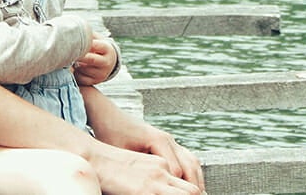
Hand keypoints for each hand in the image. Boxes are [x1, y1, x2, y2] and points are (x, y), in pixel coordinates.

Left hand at [73, 36, 117, 85]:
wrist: (107, 62)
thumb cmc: (97, 47)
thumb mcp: (96, 39)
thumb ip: (88, 35)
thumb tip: (73, 29)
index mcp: (107, 49)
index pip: (95, 45)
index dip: (85, 44)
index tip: (75, 41)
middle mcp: (106, 62)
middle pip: (90, 59)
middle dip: (79, 55)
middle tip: (69, 52)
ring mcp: (101, 74)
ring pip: (83, 69)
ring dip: (75, 64)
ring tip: (73, 58)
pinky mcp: (94, 81)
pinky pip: (81, 78)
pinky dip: (75, 73)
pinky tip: (75, 67)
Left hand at [81, 86, 205, 192]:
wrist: (108, 117)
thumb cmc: (111, 134)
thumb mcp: (122, 155)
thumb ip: (137, 171)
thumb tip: (142, 185)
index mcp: (158, 140)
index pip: (176, 171)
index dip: (177, 188)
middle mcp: (167, 139)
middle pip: (190, 166)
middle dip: (194, 186)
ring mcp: (169, 140)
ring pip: (192, 161)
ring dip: (196, 179)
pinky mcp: (167, 144)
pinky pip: (187, 158)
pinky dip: (192, 172)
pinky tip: (191, 185)